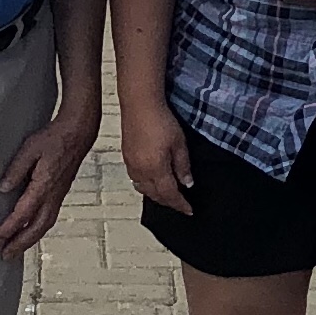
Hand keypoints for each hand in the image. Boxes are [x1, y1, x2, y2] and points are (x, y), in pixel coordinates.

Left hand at [0, 107, 97, 258]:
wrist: (78, 133)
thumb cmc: (55, 137)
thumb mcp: (30, 148)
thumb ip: (16, 169)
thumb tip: (2, 189)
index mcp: (44, 185)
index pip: (23, 213)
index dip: (9, 228)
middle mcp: (53, 195)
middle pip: (37, 228)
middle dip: (20, 244)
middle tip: (5, 256)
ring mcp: (58, 195)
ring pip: (45, 225)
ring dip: (30, 240)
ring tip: (16, 249)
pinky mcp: (60, 192)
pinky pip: (49, 218)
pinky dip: (38, 229)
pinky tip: (31, 230)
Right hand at [119, 101, 194, 215]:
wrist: (140, 104)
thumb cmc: (161, 120)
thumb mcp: (179, 143)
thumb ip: (183, 166)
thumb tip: (187, 184)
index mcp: (156, 169)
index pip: (170, 195)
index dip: (180, 204)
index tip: (189, 210)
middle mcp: (141, 171)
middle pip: (155, 196)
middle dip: (168, 202)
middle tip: (180, 204)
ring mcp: (132, 165)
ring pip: (143, 189)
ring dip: (156, 195)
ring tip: (167, 194)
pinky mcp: (127, 157)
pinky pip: (136, 180)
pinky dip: (146, 186)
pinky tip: (152, 180)